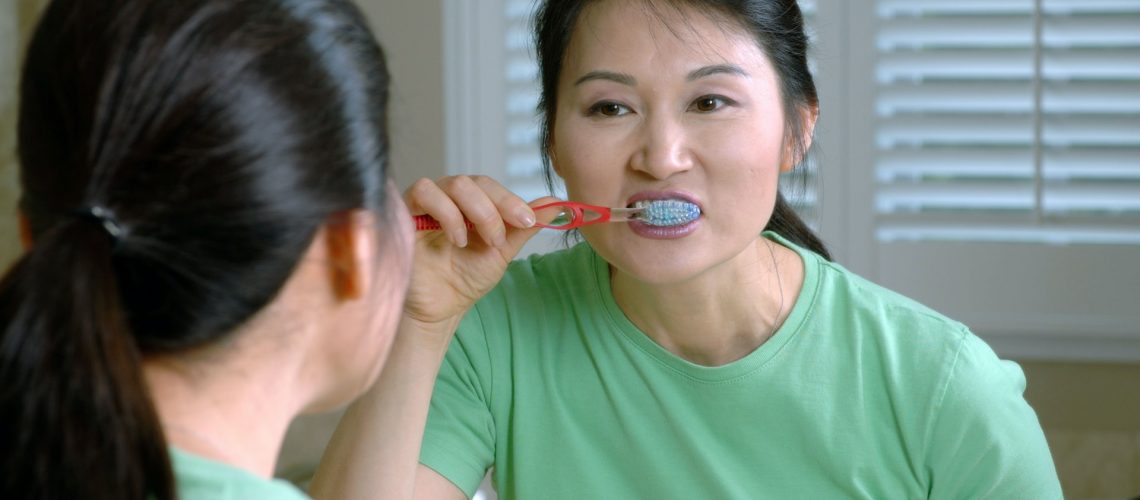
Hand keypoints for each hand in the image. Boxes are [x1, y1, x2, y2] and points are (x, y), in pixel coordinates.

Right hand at [402, 175, 555, 332]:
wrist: (440, 308)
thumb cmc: (466, 278)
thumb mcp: (502, 251)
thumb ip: (524, 227)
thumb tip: (558, 204)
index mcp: (471, 203)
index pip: (490, 186)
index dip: (510, 200)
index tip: (528, 221)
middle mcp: (448, 197)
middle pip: (473, 181)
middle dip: (493, 209)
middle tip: (499, 240)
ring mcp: (426, 203)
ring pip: (452, 183)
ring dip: (473, 211)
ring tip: (473, 242)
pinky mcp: (405, 212)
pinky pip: (423, 192)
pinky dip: (446, 212)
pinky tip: (456, 239)